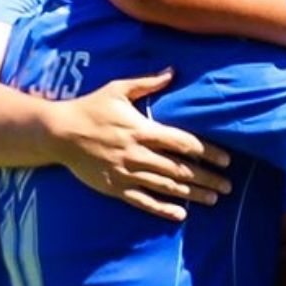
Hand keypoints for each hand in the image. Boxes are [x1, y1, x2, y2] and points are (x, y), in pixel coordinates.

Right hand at [49, 70, 231, 220]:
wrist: (57, 133)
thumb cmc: (90, 108)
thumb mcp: (117, 89)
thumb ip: (147, 83)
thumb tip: (173, 71)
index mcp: (141, 130)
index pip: (182, 143)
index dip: (207, 152)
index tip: (227, 159)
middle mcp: (137, 154)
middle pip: (179, 169)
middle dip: (206, 177)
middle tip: (228, 185)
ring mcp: (126, 173)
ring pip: (165, 187)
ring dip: (191, 194)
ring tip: (214, 198)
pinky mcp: (114, 188)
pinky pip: (142, 202)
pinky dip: (162, 209)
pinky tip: (180, 215)